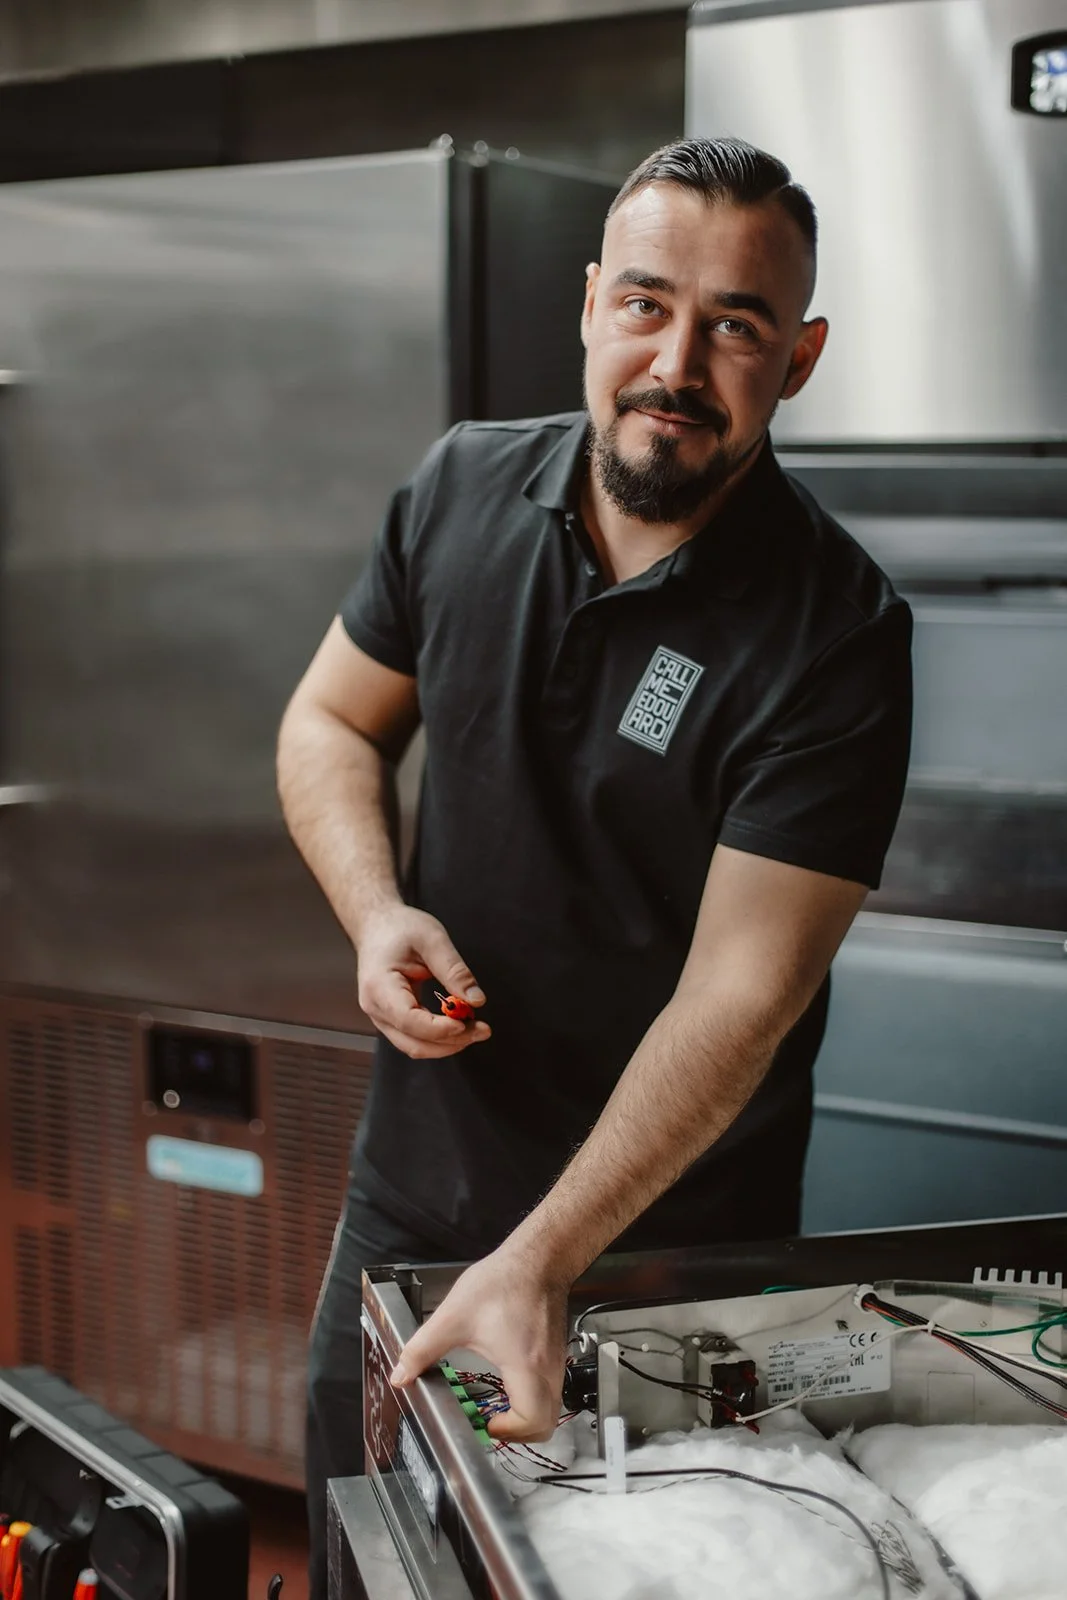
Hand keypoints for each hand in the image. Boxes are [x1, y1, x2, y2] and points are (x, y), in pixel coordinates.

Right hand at [356, 905, 490, 1058]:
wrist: (377, 925)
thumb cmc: (399, 928)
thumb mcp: (433, 940)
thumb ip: (455, 971)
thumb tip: (477, 1000)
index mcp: (379, 986)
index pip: (410, 1020)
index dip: (440, 1029)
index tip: (467, 1023)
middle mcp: (376, 1008)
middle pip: (413, 1043)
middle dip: (451, 1042)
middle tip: (482, 1030)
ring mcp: (381, 1017)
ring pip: (415, 1046)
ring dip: (447, 1044)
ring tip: (475, 1029)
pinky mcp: (391, 1019)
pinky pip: (415, 1038)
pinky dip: (439, 1038)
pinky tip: (459, 1026)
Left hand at [389, 1246, 568, 1441]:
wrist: (537, 1258)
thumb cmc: (504, 1282)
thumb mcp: (453, 1317)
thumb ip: (422, 1348)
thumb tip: (402, 1374)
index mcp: (525, 1365)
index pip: (532, 1421)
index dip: (509, 1433)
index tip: (486, 1424)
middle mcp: (547, 1368)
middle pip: (546, 1424)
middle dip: (519, 1433)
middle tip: (493, 1423)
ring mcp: (555, 1361)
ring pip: (551, 1408)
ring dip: (527, 1416)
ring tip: (500, 1407)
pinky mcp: (555, 1353)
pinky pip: (550, 1389)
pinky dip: (533, 1398)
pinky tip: (511, 1383)